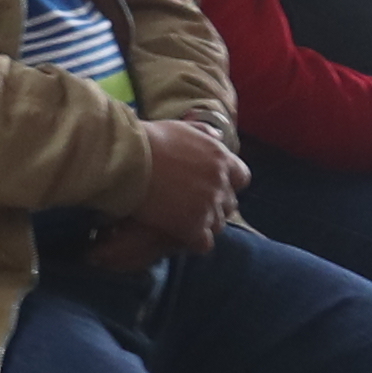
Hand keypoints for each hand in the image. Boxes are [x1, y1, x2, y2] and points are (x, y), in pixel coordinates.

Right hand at [133, 116, 246, 246]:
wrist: (130, 160)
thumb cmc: (150, 141)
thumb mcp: (182, 128)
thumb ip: (204, 133)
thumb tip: (218, 136)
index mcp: (220, 158)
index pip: (241, 178)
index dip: (228, 184)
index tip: (211, 185)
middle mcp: (220, 183)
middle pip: (230, 204)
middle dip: (215, 205)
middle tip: (193, 205)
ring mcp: (208, 206)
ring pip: (218, 225)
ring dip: (203, 224)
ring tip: (182, 220)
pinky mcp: (192, 226)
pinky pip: (204, 243)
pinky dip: (193, 241)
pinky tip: (178, 233)